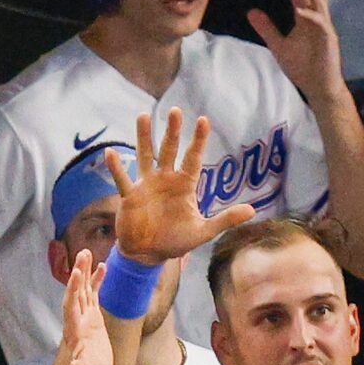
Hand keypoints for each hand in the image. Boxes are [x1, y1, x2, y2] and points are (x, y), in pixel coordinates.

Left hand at [47, 250, 109, 364]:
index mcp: (75, 332)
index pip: (72, 306)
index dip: (74, 289)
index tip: (77, 272)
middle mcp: (78, 322)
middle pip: (76, 292)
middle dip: (79, 273)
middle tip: (83, 252)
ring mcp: (85, 320)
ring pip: (84, 291)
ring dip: (86, 273)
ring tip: (89, 253)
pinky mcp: (93, 321)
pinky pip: (93, 297)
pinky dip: (96, 282)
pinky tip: (103, 268)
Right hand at [104, 109, 259, 267]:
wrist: (148, 254)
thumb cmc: (175, 241)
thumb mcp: (204, 232)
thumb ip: (226, 219)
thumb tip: (252, 211)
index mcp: (184, 185)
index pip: (193, 158)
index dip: (198, 140)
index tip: (203, 120)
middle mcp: (165, 179)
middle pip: (170, 150)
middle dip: (173, 131)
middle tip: (176, 110)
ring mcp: (146, 185)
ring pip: (145, 156)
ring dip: (144, 137)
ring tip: (143, 116)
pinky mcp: (130, 196)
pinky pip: (122, 179)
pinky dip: (116, 167)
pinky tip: (111, 152)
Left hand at [248, 0, 346, 104]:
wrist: (318, 88)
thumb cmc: (303, 68)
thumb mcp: (278, 46)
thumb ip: (266, 28)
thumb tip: (250, 11)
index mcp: (307, 17)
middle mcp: (317, 18)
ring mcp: (324, 27)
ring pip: (320, 0)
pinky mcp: (329, 39)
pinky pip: (321, 21)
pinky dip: (310, 14)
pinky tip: (298, 11)